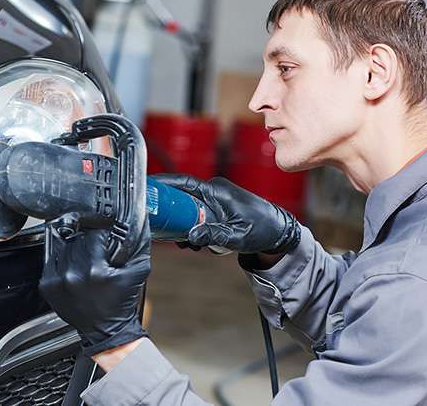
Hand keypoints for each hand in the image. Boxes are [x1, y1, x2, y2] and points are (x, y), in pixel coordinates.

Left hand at [39, 221, 150, 356]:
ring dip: (74, 250)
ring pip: (64, 248)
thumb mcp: (137, 271)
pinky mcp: (47, 286)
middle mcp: (72, 275)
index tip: (105, 240)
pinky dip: (62, 262)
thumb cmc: (121, 302)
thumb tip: (136, 222)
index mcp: (95, 271)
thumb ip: (138, 245)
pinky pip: (52, 261)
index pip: (94, 235)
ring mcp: (57, 281)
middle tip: (97, 252)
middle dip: (88, 242)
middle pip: (77, 239)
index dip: (102, 235)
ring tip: (85, 261)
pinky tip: (73, 270)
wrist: (106, 331)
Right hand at [151, 174, 300, 254]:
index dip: (164, 183)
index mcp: (217, 191)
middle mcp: (214, 191)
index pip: (184, 182)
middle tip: (166, 232)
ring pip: (187, 208)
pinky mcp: (217, 208)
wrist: (279, 231)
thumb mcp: (237, 236)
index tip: (147, 187)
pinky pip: (196, 214)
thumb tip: (190, 236)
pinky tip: (195, 242)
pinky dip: (192, 227)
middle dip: (171, 214)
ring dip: (183, 225)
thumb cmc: (262, 230)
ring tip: (186, 243)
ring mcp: (215, 199)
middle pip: (181, 197)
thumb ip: (213, 235)